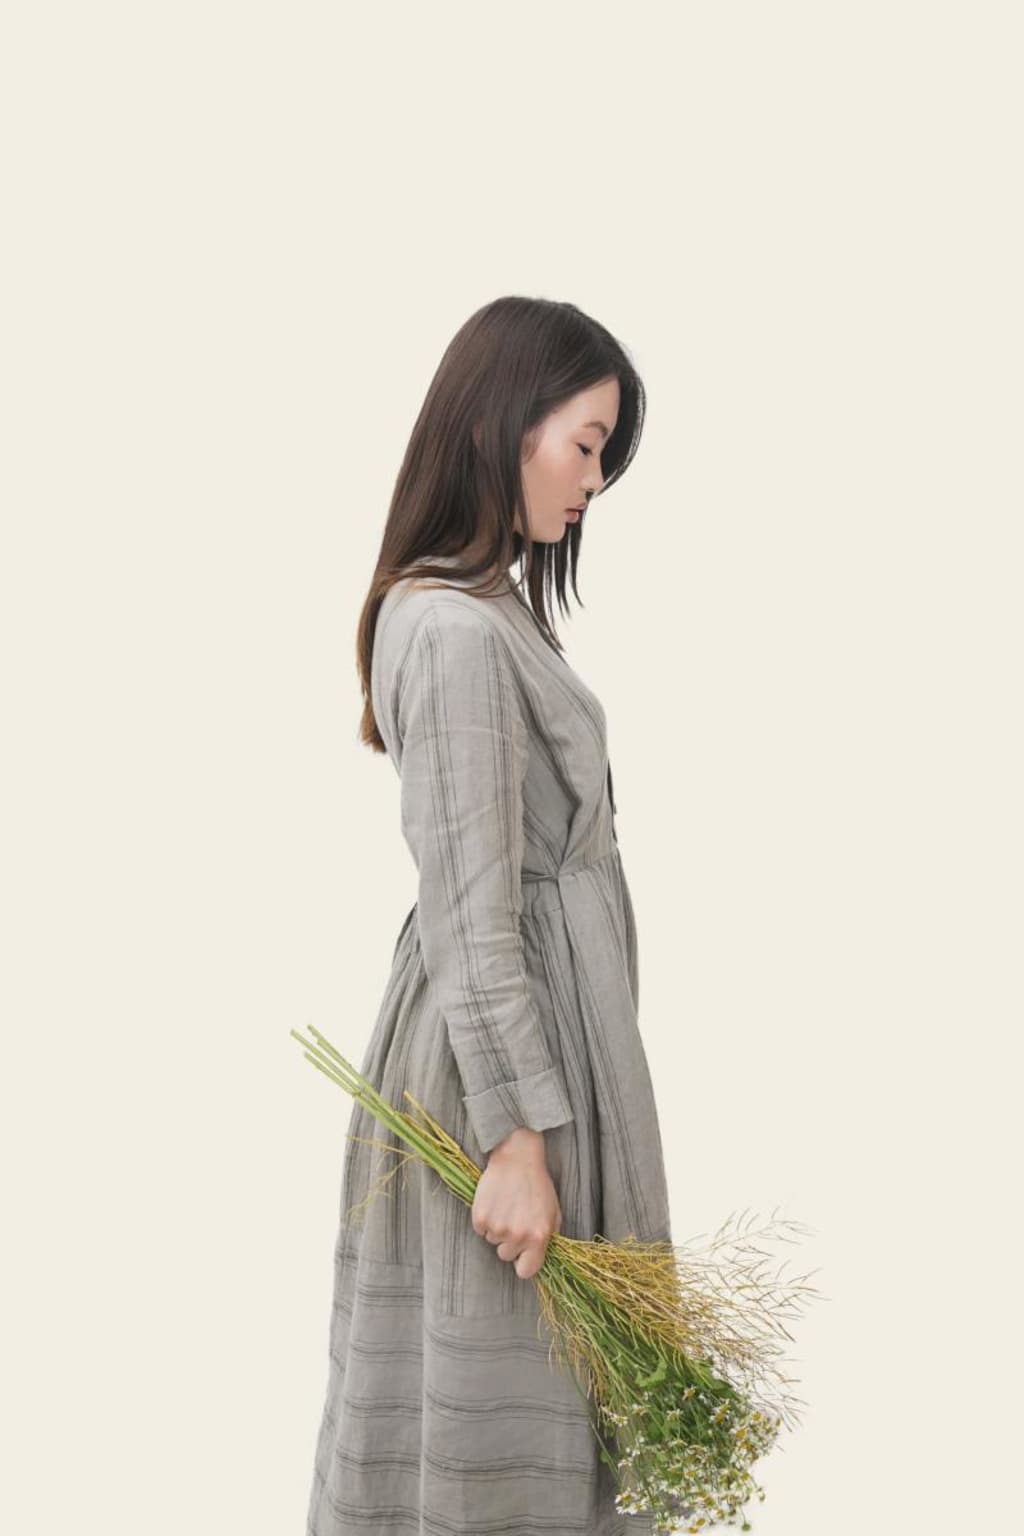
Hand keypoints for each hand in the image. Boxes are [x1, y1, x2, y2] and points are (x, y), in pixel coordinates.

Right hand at [471, 1129, 562, 1280]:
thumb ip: (547, 1239)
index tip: (522, 1254)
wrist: (517, 1157)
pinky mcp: (480, 1218)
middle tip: (514, 1217)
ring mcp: (498, 1228)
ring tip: (505, 1205)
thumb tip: (539, 1258)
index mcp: (538, 1237)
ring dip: (497, 1228)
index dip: (523, 1263)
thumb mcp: (553, 1213)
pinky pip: (480, 1229)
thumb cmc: (537, 1185)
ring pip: (492, 1241)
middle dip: (509, 1241)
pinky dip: (485, 1218)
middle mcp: (518, 1236)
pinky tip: (494, 1201)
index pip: (526, 1271)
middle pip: (506, 1255)